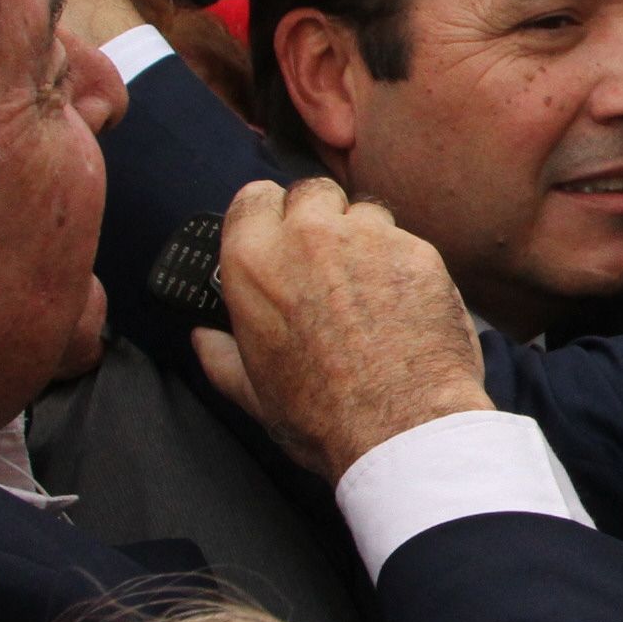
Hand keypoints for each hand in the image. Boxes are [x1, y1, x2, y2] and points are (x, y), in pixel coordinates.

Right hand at [191, 180, 486, 480]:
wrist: (400, 428)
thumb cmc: (321, 416)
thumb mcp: (253, 392)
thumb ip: (221, 355)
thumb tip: (203, 337)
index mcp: (254, 262)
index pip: (253, 198)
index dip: (268, 215)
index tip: (277, 234)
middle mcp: (309, 236)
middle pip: (312, 193)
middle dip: (318, 218)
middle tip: (327, 261)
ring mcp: (369, 238)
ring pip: (364, 213)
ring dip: (365, 239)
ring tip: (370, 289)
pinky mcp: (419, 250)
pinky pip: (407, 242)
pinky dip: (405, 265)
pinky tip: (407, 306)